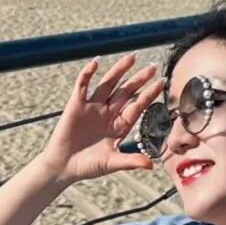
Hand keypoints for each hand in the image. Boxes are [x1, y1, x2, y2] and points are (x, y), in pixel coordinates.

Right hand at [39, 53, 164, 182]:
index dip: (149, 94)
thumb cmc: (88, 166)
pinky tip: (96, 62)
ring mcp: (93, 107)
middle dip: (139, 79)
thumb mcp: (112, 163)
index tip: (162, 82)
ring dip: (119, 70)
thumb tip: (152, 166)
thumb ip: (131, 161)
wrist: (64, 167)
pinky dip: (88, 73)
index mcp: (120, 125)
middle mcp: (109, 113)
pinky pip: (83, 85)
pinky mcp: (77, 105)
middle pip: (126, 92)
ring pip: (108, 84)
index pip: (138, 105)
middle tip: (153, 67)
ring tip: (132, 57)